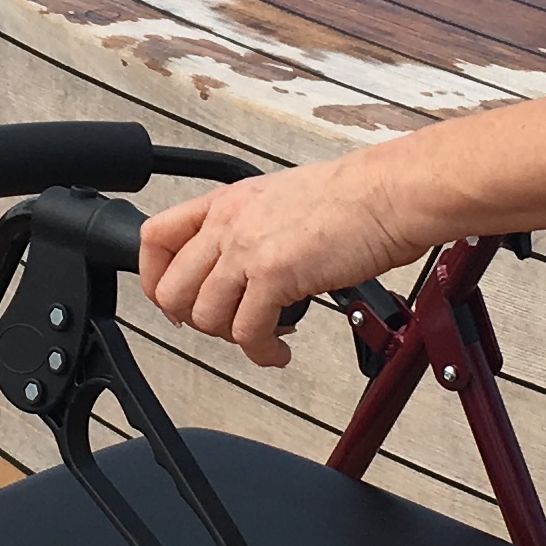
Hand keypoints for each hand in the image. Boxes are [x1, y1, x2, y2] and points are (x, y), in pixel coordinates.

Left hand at [137, 150, 428, 367]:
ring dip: (232, 339)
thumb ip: (250, 227)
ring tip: (263, 336)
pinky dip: (262, 351)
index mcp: (226, 202)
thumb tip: (238, 265)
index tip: (175, 298)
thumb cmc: (354, 196)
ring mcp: (248, 249)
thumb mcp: (280, 198)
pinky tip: (279, 350)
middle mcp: (229, 224)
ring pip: (205, 316)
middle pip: (170, 289)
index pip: (155, 237)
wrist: (390, 194)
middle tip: (224, 326)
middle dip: (194, 320)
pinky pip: (248, 333)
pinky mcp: (276, 275)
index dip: (154, 278)